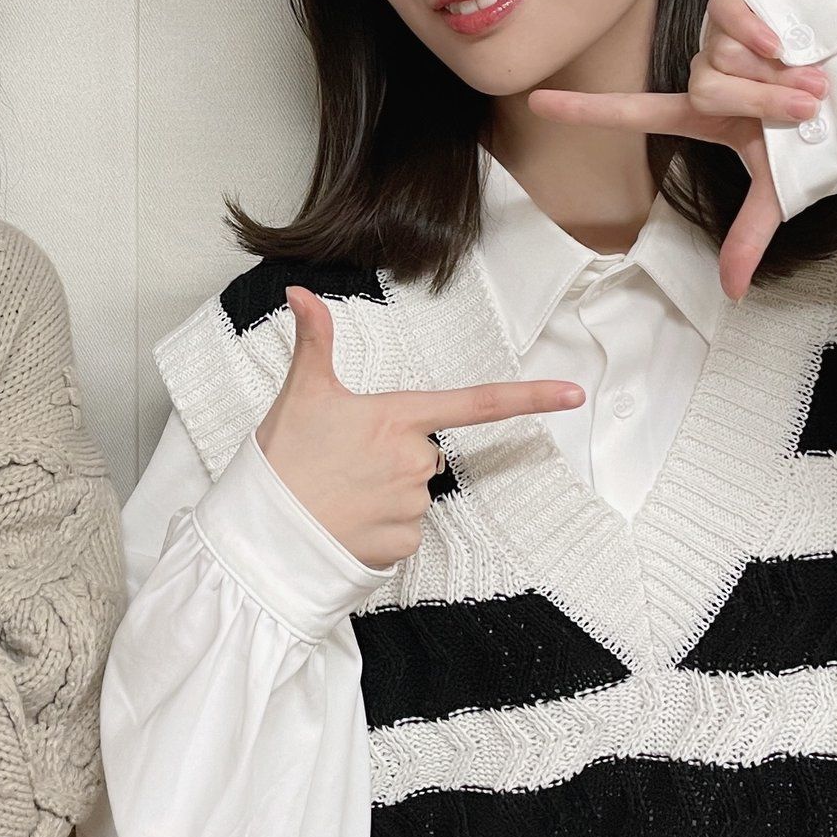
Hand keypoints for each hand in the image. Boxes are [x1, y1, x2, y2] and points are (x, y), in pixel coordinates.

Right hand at [254, 286, 584, 568]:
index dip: (530, 398)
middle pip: (425, 452)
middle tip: (345, 460)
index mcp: (397, 418)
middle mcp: (413, 460)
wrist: (262, 532)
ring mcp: (411, 506)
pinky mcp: (402, 545)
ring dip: (384, 492)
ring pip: (412, 493)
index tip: (574, 394)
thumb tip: (300, 292)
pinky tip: (345, 521)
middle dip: (395, 455)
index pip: (475, 403)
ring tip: (339, 492)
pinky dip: (378, 528)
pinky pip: (403, 531)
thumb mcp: (301, 392)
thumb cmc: (283, 458)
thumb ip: (314, 340)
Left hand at [526, 0, 830, 300]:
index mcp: (703, 114)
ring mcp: (718, 37)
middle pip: (705, 88)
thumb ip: (749, 233)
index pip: (632, 112)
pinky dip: (762, 32)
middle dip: (762, 101)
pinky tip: (790, 40)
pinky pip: (730, 19)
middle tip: (807, 104)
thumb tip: (731, 292)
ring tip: (812, 73)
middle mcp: (704, 72)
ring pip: (722, 56)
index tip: (536, 104)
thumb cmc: (824, 132)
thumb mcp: (783, 187)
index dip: (585, 110)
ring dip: (776, 72)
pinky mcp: (737, 2)